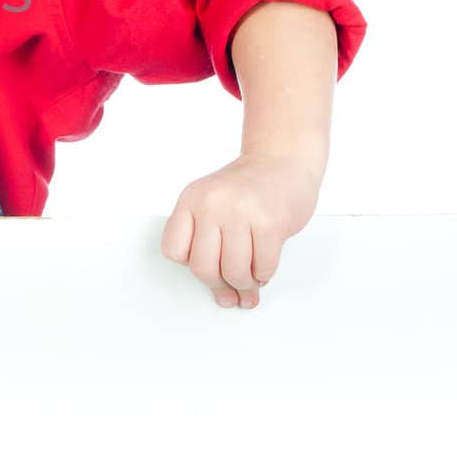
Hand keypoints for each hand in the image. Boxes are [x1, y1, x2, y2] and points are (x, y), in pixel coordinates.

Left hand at [160, 152, 322, 307]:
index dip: (190, 265)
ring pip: (234, 272)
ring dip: (245, 284)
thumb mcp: (212, 204)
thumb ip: (208, 244)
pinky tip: (263, 268)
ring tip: (250, 279)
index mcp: (190, 200)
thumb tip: (222, 296)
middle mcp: (211, 204)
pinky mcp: (270, 223)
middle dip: (220, 285)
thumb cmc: (248, 188)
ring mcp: (240, 212)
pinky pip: (263, 267)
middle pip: (203, 268)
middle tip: (231, 286)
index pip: (173, 250)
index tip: (206, 266)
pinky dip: (264, 276)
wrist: (282, 161)